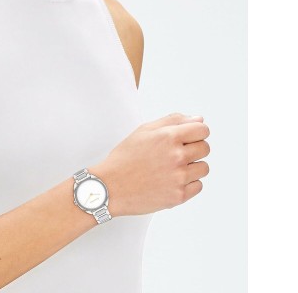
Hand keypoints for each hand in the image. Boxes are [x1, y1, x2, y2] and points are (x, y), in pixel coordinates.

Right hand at [90, 113, 209, 216]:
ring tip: (173, 168)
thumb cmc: (124, 158)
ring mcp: (179, 177)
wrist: (110, 187)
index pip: (203, 130)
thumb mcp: (144, 130)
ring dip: (192, 167)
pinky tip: (172, 180)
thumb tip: (198, 119)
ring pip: (204, 168)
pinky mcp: (178, 196)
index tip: (189, 137)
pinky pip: (198, 186)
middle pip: (205, 148)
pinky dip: (189, 183)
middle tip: (176, 153)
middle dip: (194, 148)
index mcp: (168, 137)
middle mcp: (176, 156)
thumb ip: (173, 120)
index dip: (196, 132)